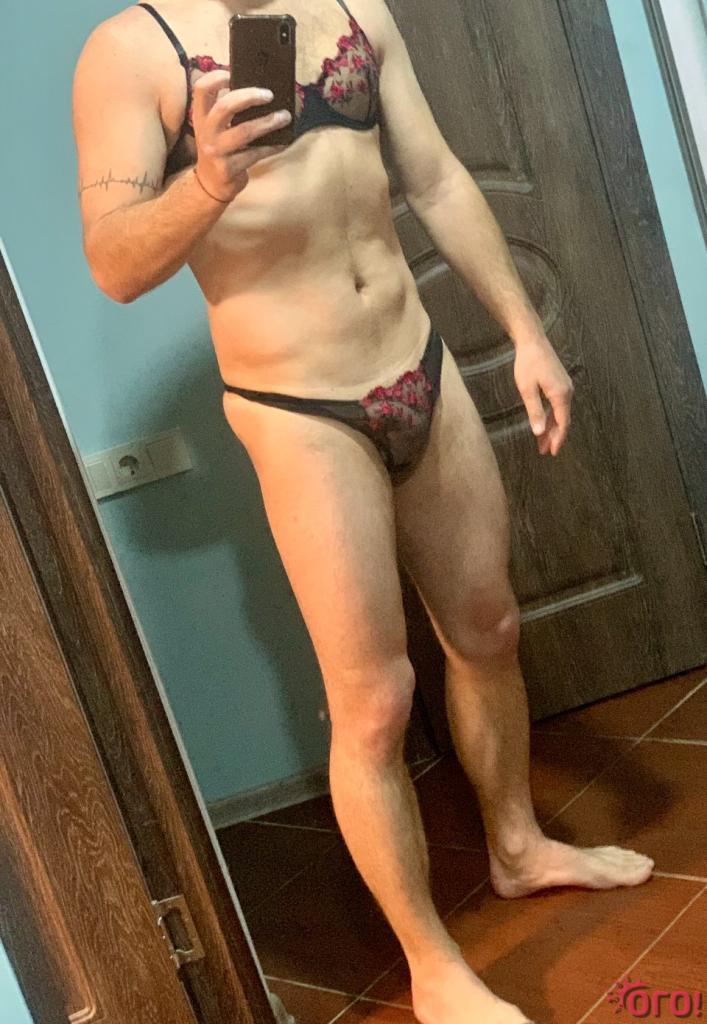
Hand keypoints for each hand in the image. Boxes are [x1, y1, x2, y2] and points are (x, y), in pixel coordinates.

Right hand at [191, 70, 290, 201]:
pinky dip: (271, 146)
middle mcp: (206, 132)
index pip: (201, 90)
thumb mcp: (214, 129)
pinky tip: (283, 141)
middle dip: (249, 96)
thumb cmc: (219, 150)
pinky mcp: (229, 169)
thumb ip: (227, 111)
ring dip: (267, 122)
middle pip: (225, 106)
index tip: (232, 73)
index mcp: (201, 117)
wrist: (211, 186)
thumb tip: (259, 89)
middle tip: (269, 94)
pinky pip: (255, 154)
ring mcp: (216, 151)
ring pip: (244, 131)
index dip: (215, 78)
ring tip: (284, 117)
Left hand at [512, 332, 573, 455]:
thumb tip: (540, 432)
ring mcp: (565, 387)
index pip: (563, 423)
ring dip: (553, 427)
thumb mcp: (527, 389)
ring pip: (561, 413)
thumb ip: (535, 411)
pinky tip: (545, 422)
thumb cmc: (528, 363)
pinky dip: (553, 416)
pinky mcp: (560, 383)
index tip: (552, 452)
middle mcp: (567, 391)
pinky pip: (559, 405)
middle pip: (564, 420)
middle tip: (546, 451)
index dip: (558, 439)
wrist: (533, 341)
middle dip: (555, 436)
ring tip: (543, 442)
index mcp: (561, 394)